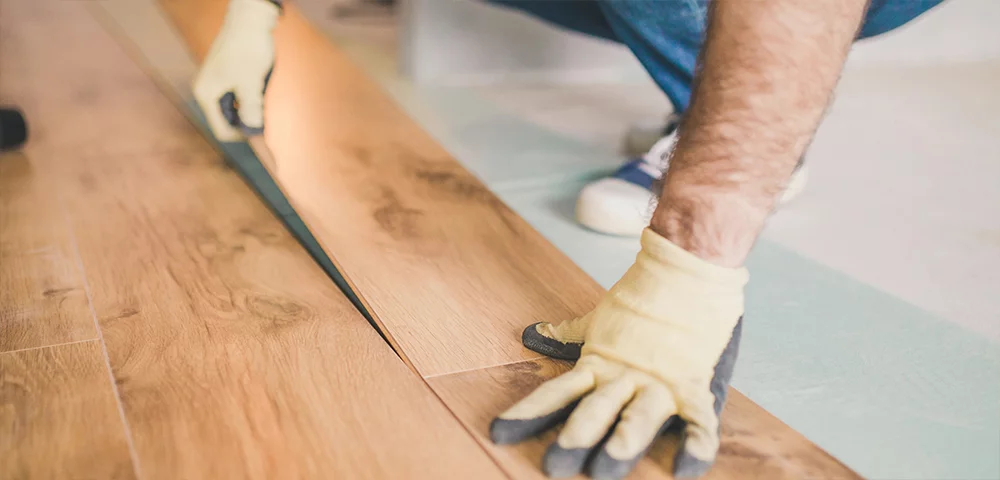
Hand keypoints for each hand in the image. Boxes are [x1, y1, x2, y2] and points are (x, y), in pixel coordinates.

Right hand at [192, 0, 279, 141]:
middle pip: (230, 120)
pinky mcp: (229, 75)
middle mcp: (208, 90)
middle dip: (249, 120)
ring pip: (237, 107)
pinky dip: (253, 96)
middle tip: (267, 111)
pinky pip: (241, 95)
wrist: (251, 19)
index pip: (222, 131)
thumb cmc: (248, 49)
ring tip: (264, 94)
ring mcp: (218, 82)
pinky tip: (262, 86)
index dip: (243, 135)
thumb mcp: (250, 84)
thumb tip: (254, 129)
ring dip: (252, 107)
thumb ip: (250, 109)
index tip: (263, 129)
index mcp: (206, 95)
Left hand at [492, 228, 747, 478]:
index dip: (527, 414)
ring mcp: (659, 382)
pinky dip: (696, 445)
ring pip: (639, 417)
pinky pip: (698, 420)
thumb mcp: (599, 316)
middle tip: (553, 466)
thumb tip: (534, 334)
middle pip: (594, 410)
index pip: (555, 394)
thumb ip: (569, 333)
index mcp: (598, 363)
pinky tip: (685, 468)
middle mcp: (624, 377)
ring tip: (607, 468)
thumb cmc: (643, 292)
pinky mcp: (693, 383)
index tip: (498, 433)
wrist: (688, 265)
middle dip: (575, 437)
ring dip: (623, 442)